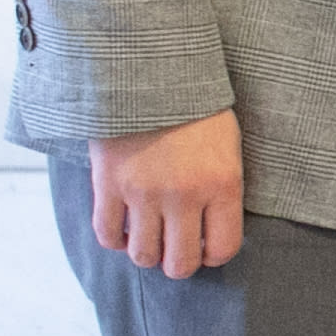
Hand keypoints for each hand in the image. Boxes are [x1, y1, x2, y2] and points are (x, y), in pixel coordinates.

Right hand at [88, 109, 245, 277]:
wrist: (149, 72)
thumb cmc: (195, 107)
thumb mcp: (228, 145)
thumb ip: (223, 189)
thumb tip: (211, 230)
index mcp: (222, 184)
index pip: (224, 248)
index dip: (214, 256)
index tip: (207, 248)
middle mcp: (183, 195)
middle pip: (180, 264)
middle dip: (179, 263)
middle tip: (176, 250)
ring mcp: (143, 192)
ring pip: (142, 255)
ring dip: (147, 252)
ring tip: (150, 236)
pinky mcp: (108, 184)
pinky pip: (107, 234)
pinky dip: (115, 239)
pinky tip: (124, 226)